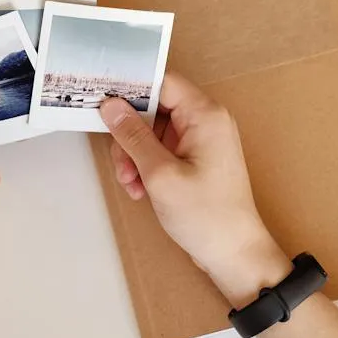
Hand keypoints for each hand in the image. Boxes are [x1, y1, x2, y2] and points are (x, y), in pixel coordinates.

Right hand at [100, 72, 290, 306]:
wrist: (234, 255)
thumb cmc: (205, 215)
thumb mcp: (160, 174)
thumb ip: (133, 136)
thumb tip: (110, 104)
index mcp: (204, 114)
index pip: (161, 82)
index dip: (130, 89)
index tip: (102, 102)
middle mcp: (206, 121)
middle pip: (154, 108)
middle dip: (130, 136)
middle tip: (121, 165)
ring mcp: (202, 141)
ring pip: (154, 132)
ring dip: (135, 156)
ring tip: (131, 184)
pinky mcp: (196, 160)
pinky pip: (163, 150)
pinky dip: (147, 166)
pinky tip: (141, 190)